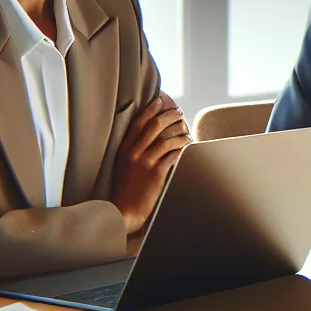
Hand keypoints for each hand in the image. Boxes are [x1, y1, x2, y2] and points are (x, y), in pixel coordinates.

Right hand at [111, 92, 190, 233]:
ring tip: (186, 130)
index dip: (149, 110)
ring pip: (165, 140)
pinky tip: (187, 146)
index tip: (159, 101)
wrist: (124, 209)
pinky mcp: (156, 174)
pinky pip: (172, 156)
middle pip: (153, 127)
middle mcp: (134, 153)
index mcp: (124, 150)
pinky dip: (181, 149)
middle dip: (168, 116)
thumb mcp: (123, 165)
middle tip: (178, 112)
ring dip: (179, 133)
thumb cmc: (125, 188)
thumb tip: (148, 138)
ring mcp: (145, 163)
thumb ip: (133, 151)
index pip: (138, 124)